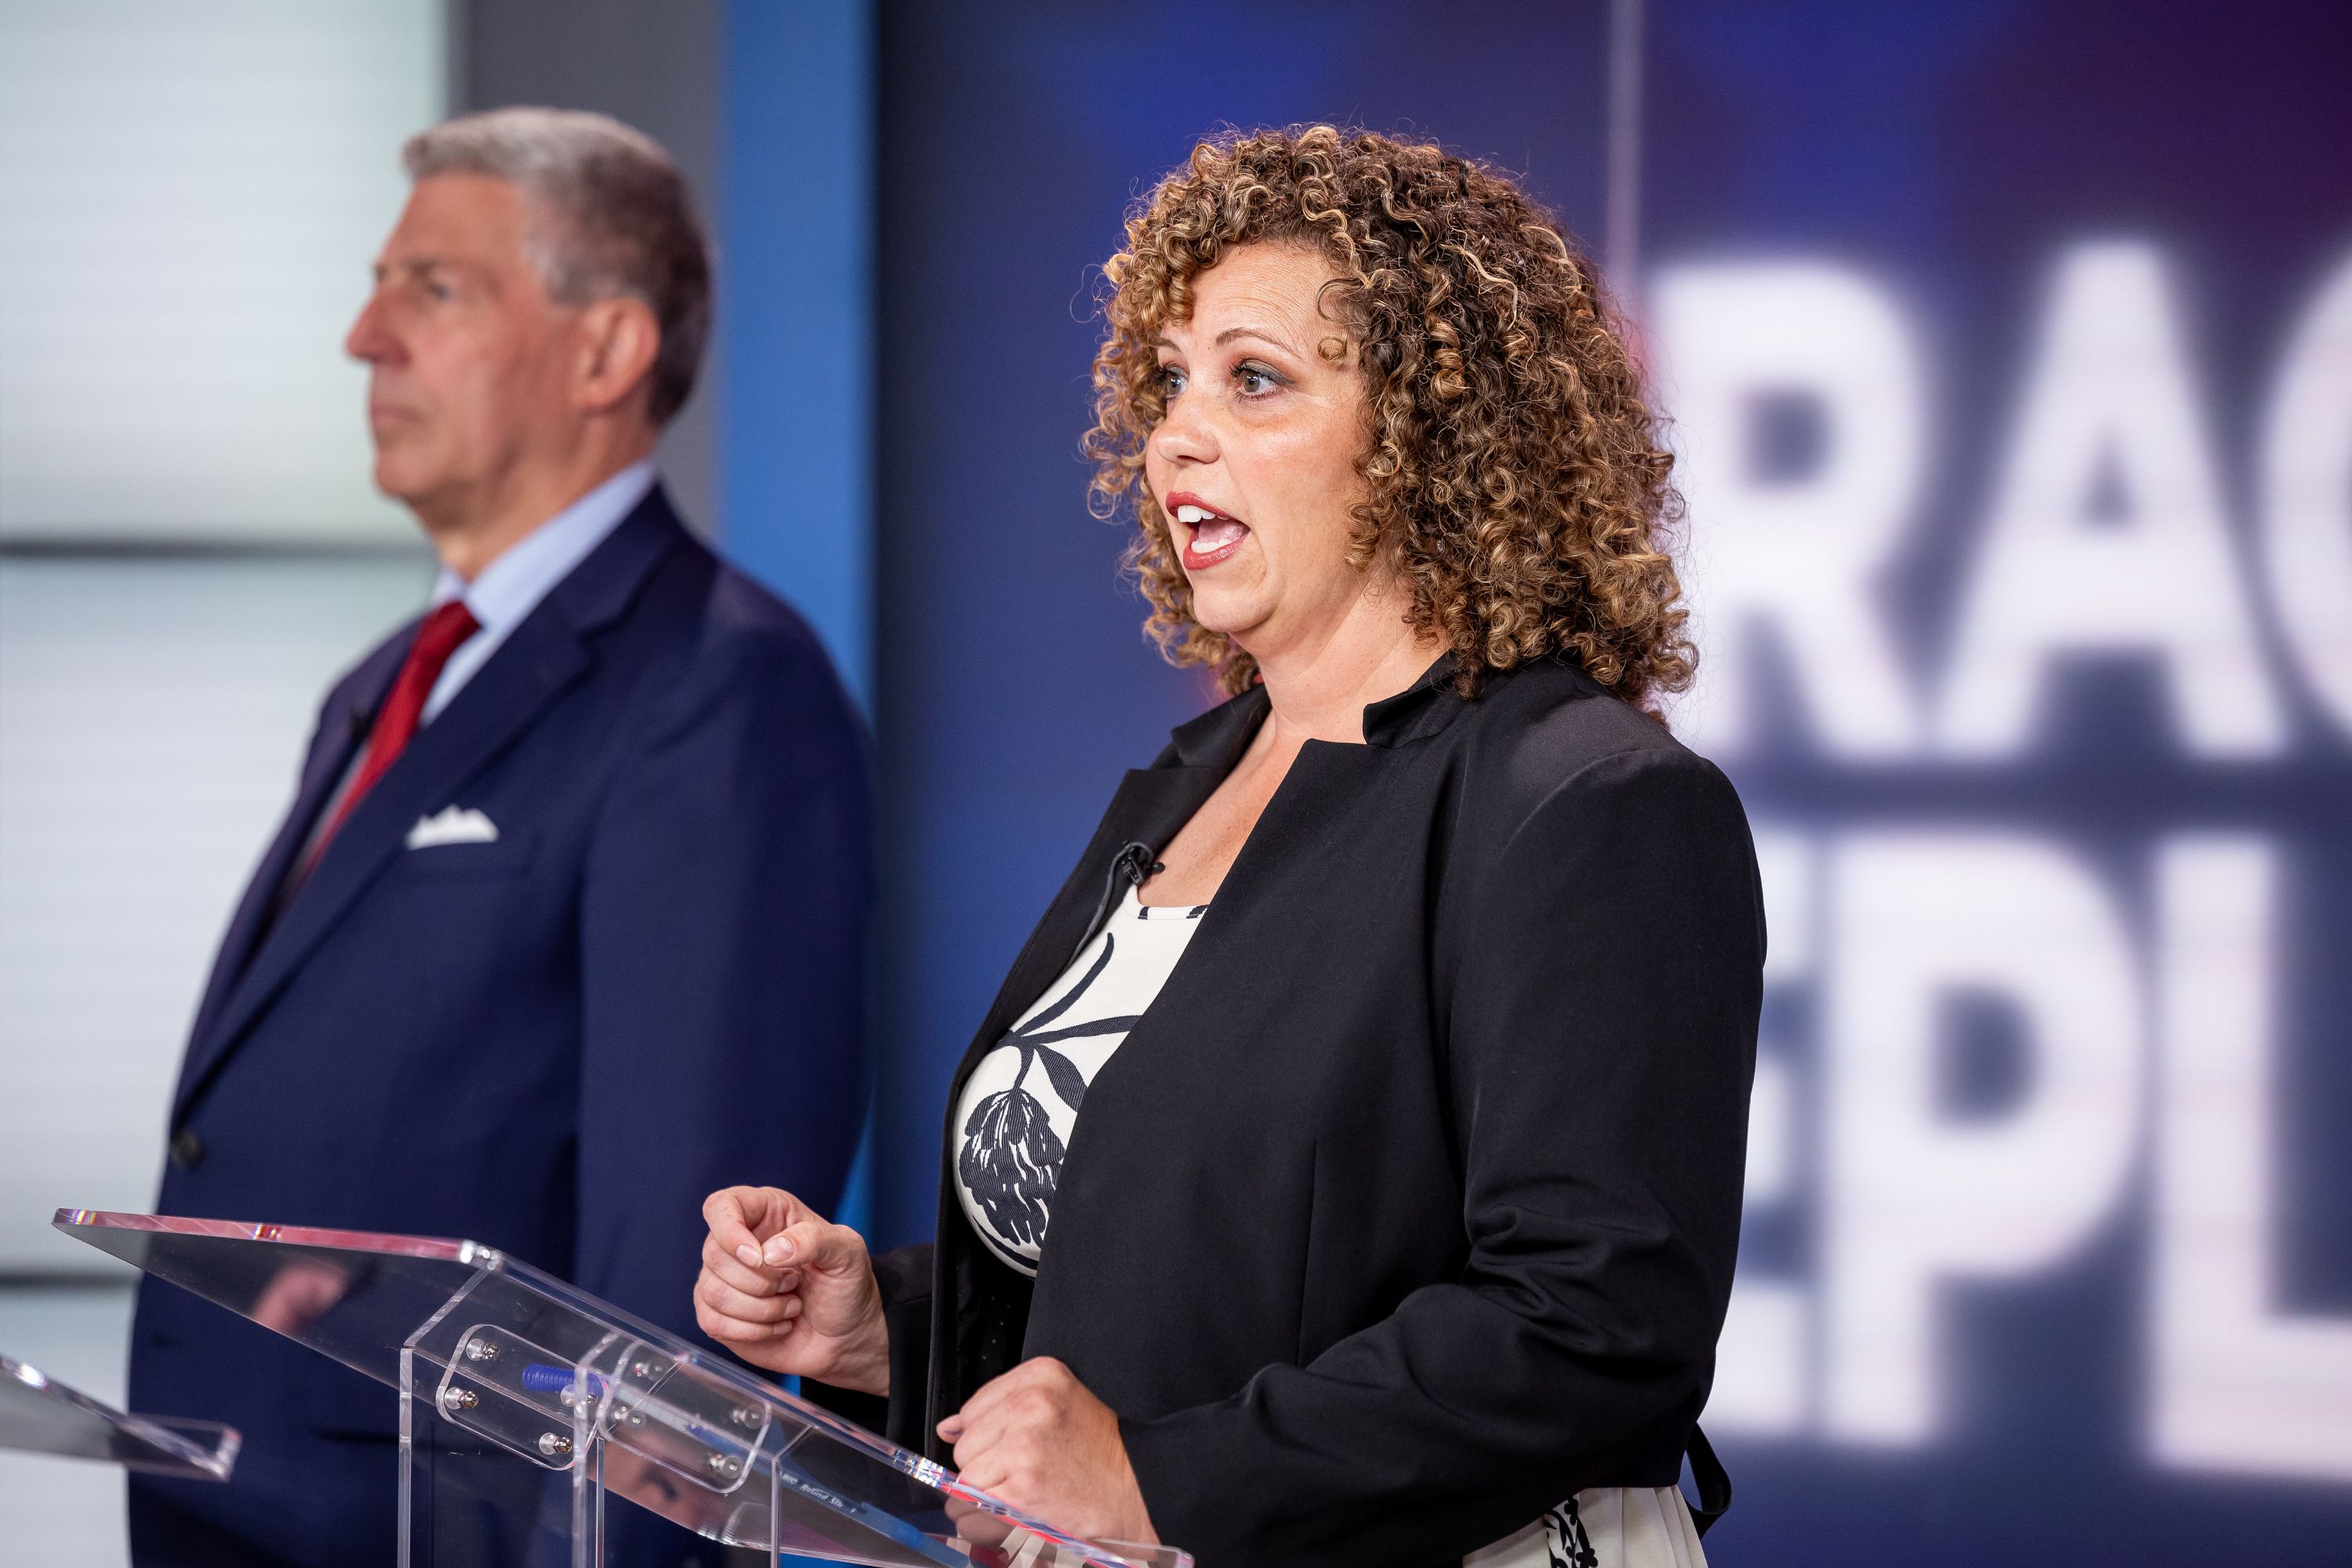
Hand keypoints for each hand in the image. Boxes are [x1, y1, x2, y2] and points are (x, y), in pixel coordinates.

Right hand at [695, 1186, 888, 1394]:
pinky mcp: (719, 1315)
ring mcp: (724, 1280)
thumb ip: (814, 1239)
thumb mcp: (847, 1252)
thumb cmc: (845, 1286)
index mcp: (767, 1213)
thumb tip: (770, 1251)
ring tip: (791, 1305)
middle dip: (761, 1280)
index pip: (722, 1206)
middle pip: (714, 1253)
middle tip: (794, 1283)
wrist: (845, 1336)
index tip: (757, 1257)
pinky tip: (777, 1326)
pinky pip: (712, 1322)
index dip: (729, 1230)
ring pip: (712, 1291)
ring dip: (761, 1308)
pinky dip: (751, 1330)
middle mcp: (740, 1242)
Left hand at [939, 1357, 1155, 1544]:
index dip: (990, 1439)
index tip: (1016, 1450)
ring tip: (1025, 1496)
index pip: (973, 1410)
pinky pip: (971, 1512)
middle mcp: (1030, 1405)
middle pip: (965, 1446)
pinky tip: (1018, 1516)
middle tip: (1027, 1476)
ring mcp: (1024, 1448)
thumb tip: (948, 1428)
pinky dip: (985, 1524)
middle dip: (987, 1468)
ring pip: (964, 1481)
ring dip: (986, 1498)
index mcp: (1042, 1375)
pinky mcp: (1020, 1491)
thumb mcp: (1061, 1404)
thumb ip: (1001, 1408)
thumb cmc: (1102, 1453)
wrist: (1140, 1493)